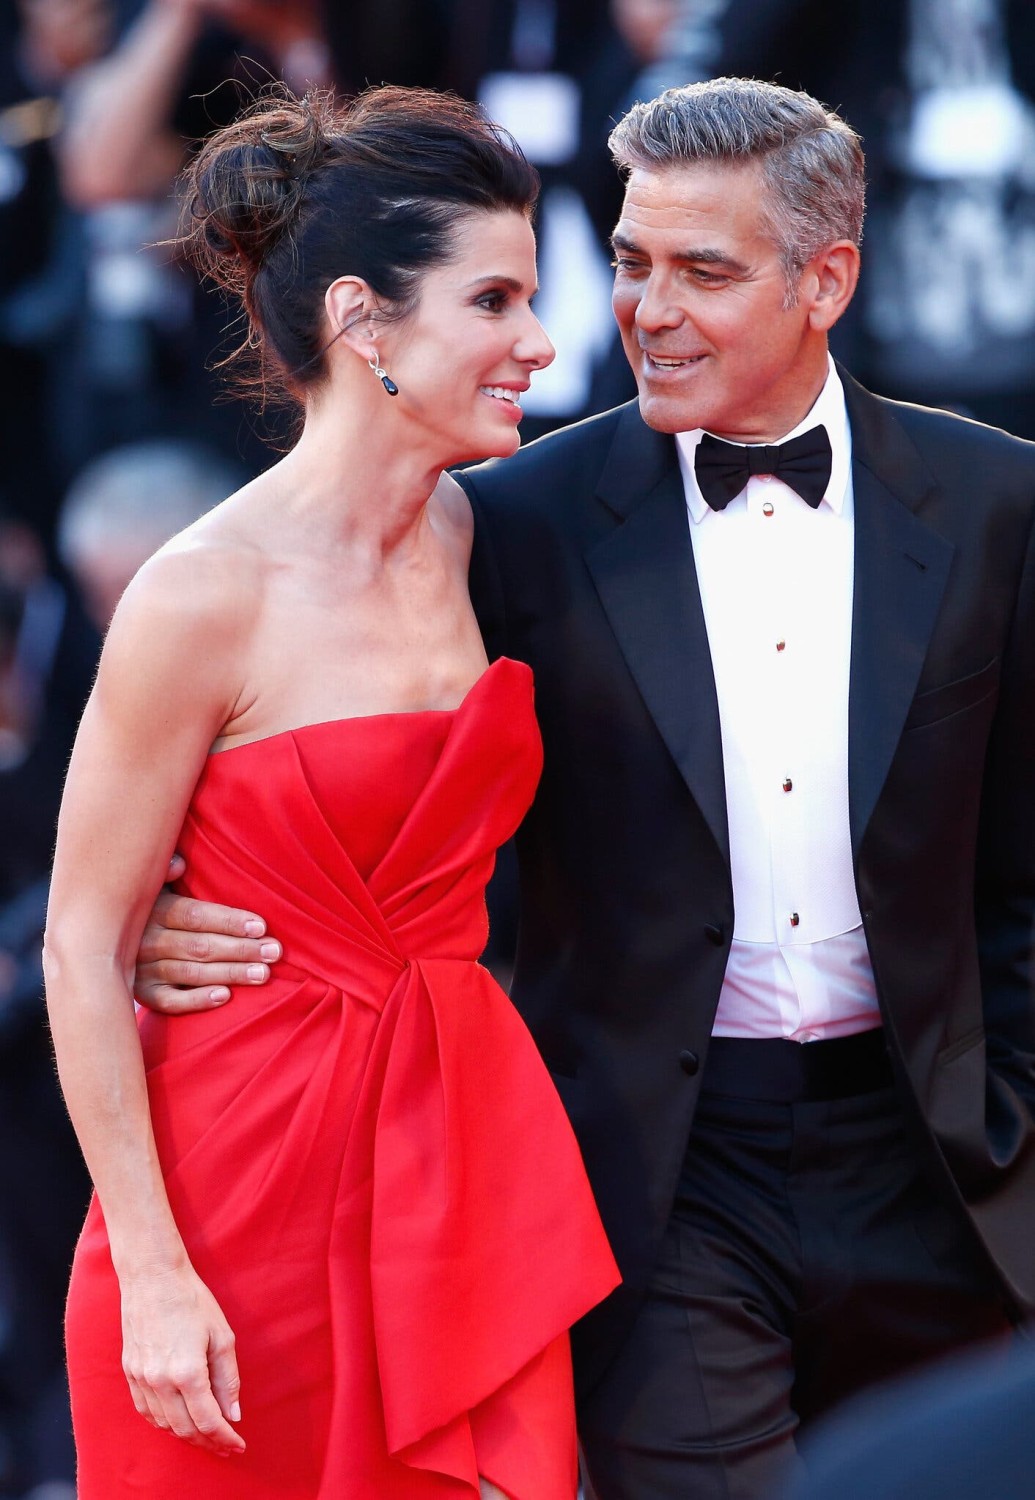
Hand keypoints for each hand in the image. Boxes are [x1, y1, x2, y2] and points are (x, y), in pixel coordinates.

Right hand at [121, 1261, 243, 1454]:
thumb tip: (233, 1414)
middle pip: (185, 1429)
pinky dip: (164, 1422)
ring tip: (206, 1434)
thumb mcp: (221, 1335)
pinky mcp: (130, 1372)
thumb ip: (228, 1379)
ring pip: (164, 1424)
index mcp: (187, 1372)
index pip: (208, 1420)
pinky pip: (146, 1411)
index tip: (238, 1446)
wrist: (153, 1278)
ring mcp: (141, 1378)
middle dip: (208, 1442)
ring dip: (186, 1434)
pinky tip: (178, 1419)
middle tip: (225, 1445)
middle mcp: (160, 1381)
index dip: (225, 1438)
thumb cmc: (192, 1300)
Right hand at [134, 856, 280, 1012]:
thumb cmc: (147, 903)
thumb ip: (165, 870)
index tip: (261, 927)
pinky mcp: (141, 994)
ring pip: (190, 973)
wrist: (105, 937)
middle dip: (240, 949)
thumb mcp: (152, 881)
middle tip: (274, 952)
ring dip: (229, 973)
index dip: (228, 921)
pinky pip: (169, 1001)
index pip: (194, 916)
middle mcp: (145, 940)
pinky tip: (225, 996)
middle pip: (199, 946)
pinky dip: (196, 1000)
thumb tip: (179, 863)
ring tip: (262, 973)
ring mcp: (141, 969)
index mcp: (153, 909)